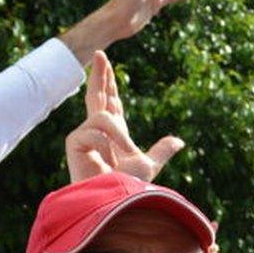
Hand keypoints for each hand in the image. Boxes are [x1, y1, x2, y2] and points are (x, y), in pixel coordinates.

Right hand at [65, 51, 183, 183]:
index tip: (106, 65)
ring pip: (103, 117)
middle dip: (99, 74)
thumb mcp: (149, 165)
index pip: (110, 101)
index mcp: (114, 132)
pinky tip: (107, 162)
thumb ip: (161, 151)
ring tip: (124, 154)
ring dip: (118, 135)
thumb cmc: (126, 186)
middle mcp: (97, 130)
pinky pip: (96, 131)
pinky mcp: (74, 142)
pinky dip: (107, 146)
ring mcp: (84, 134)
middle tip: (100, 53)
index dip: (109, 83)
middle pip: (97, 95)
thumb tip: (179, 140)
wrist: (114, 199)